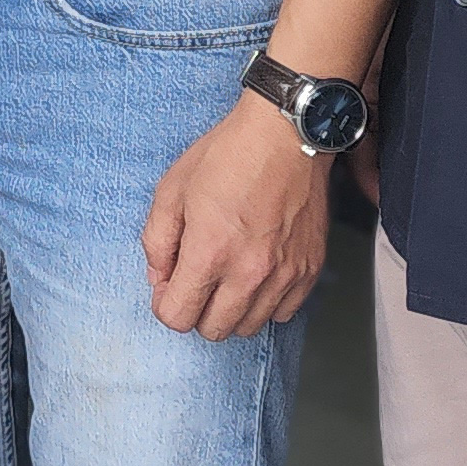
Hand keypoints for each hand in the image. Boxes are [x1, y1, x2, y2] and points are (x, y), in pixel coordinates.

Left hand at [141, 101, 331, 338]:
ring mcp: (285, 274)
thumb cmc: (227, 156)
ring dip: (231, 310)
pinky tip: (256, 275)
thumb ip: (156, 242)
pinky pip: (283, 313)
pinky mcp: (310, 269)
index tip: (169, 286)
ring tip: (227, 275)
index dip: (165, 304)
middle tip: (196, 280)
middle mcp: (250, 271)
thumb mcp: (171, 190)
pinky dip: (266, 303)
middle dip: (196, 311)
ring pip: (249, 327)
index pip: (178, 317)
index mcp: (210, 252)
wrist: (285, 135)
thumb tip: (159, 279)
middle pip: (214, 330)